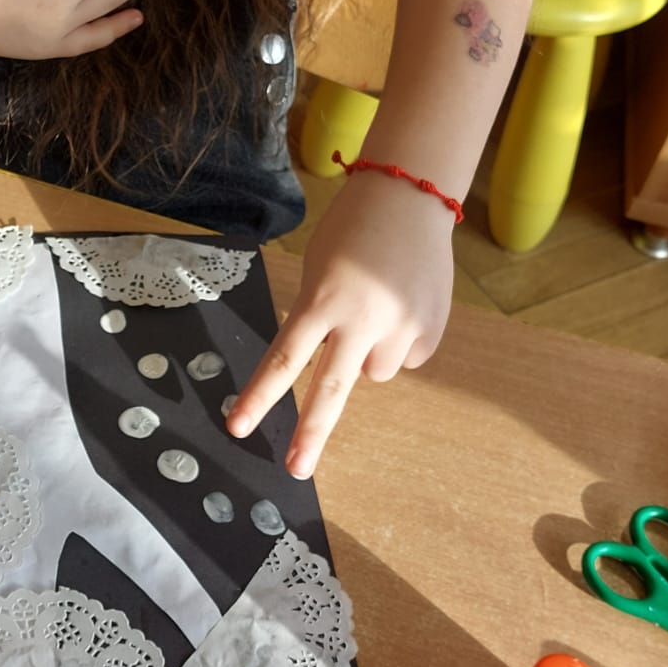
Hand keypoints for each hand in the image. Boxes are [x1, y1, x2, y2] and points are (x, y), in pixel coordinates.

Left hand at [228, 172, 455, 477]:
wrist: (410, 197)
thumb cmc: (353, 231)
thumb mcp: (320, 270)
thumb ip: (319, 319)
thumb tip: (337, 372)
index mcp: (322, 300)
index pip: (284, 358)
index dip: (260, 396)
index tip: (237, 427)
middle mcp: (361, 318)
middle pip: (331, 388)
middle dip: (311, 433)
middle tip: (296, 470)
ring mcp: (400, 326)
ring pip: (374, 372)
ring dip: (369, 352)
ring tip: (376, 304)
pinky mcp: (429, 329)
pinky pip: (406, 357)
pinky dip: (401, 340)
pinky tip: (403, 303)